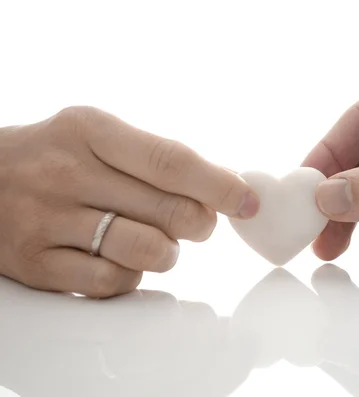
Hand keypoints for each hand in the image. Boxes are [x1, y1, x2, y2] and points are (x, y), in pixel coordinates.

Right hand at [0, 107, 258, 296]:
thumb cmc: (56, 156)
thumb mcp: (99, 135)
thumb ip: (157, 158)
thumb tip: (224, 186)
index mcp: (90, 131)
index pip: (172, 162)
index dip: (220, 186)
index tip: (248, 202)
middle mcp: (67, 173)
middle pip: (170, 212)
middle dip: (199, 223)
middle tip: (196, 221)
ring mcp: (48, 221)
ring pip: (147, 251)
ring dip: (167, 252)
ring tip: (154, 238)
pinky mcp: (37, 264)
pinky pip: (114, 282)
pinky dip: (132, 273)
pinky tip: (120, 255)